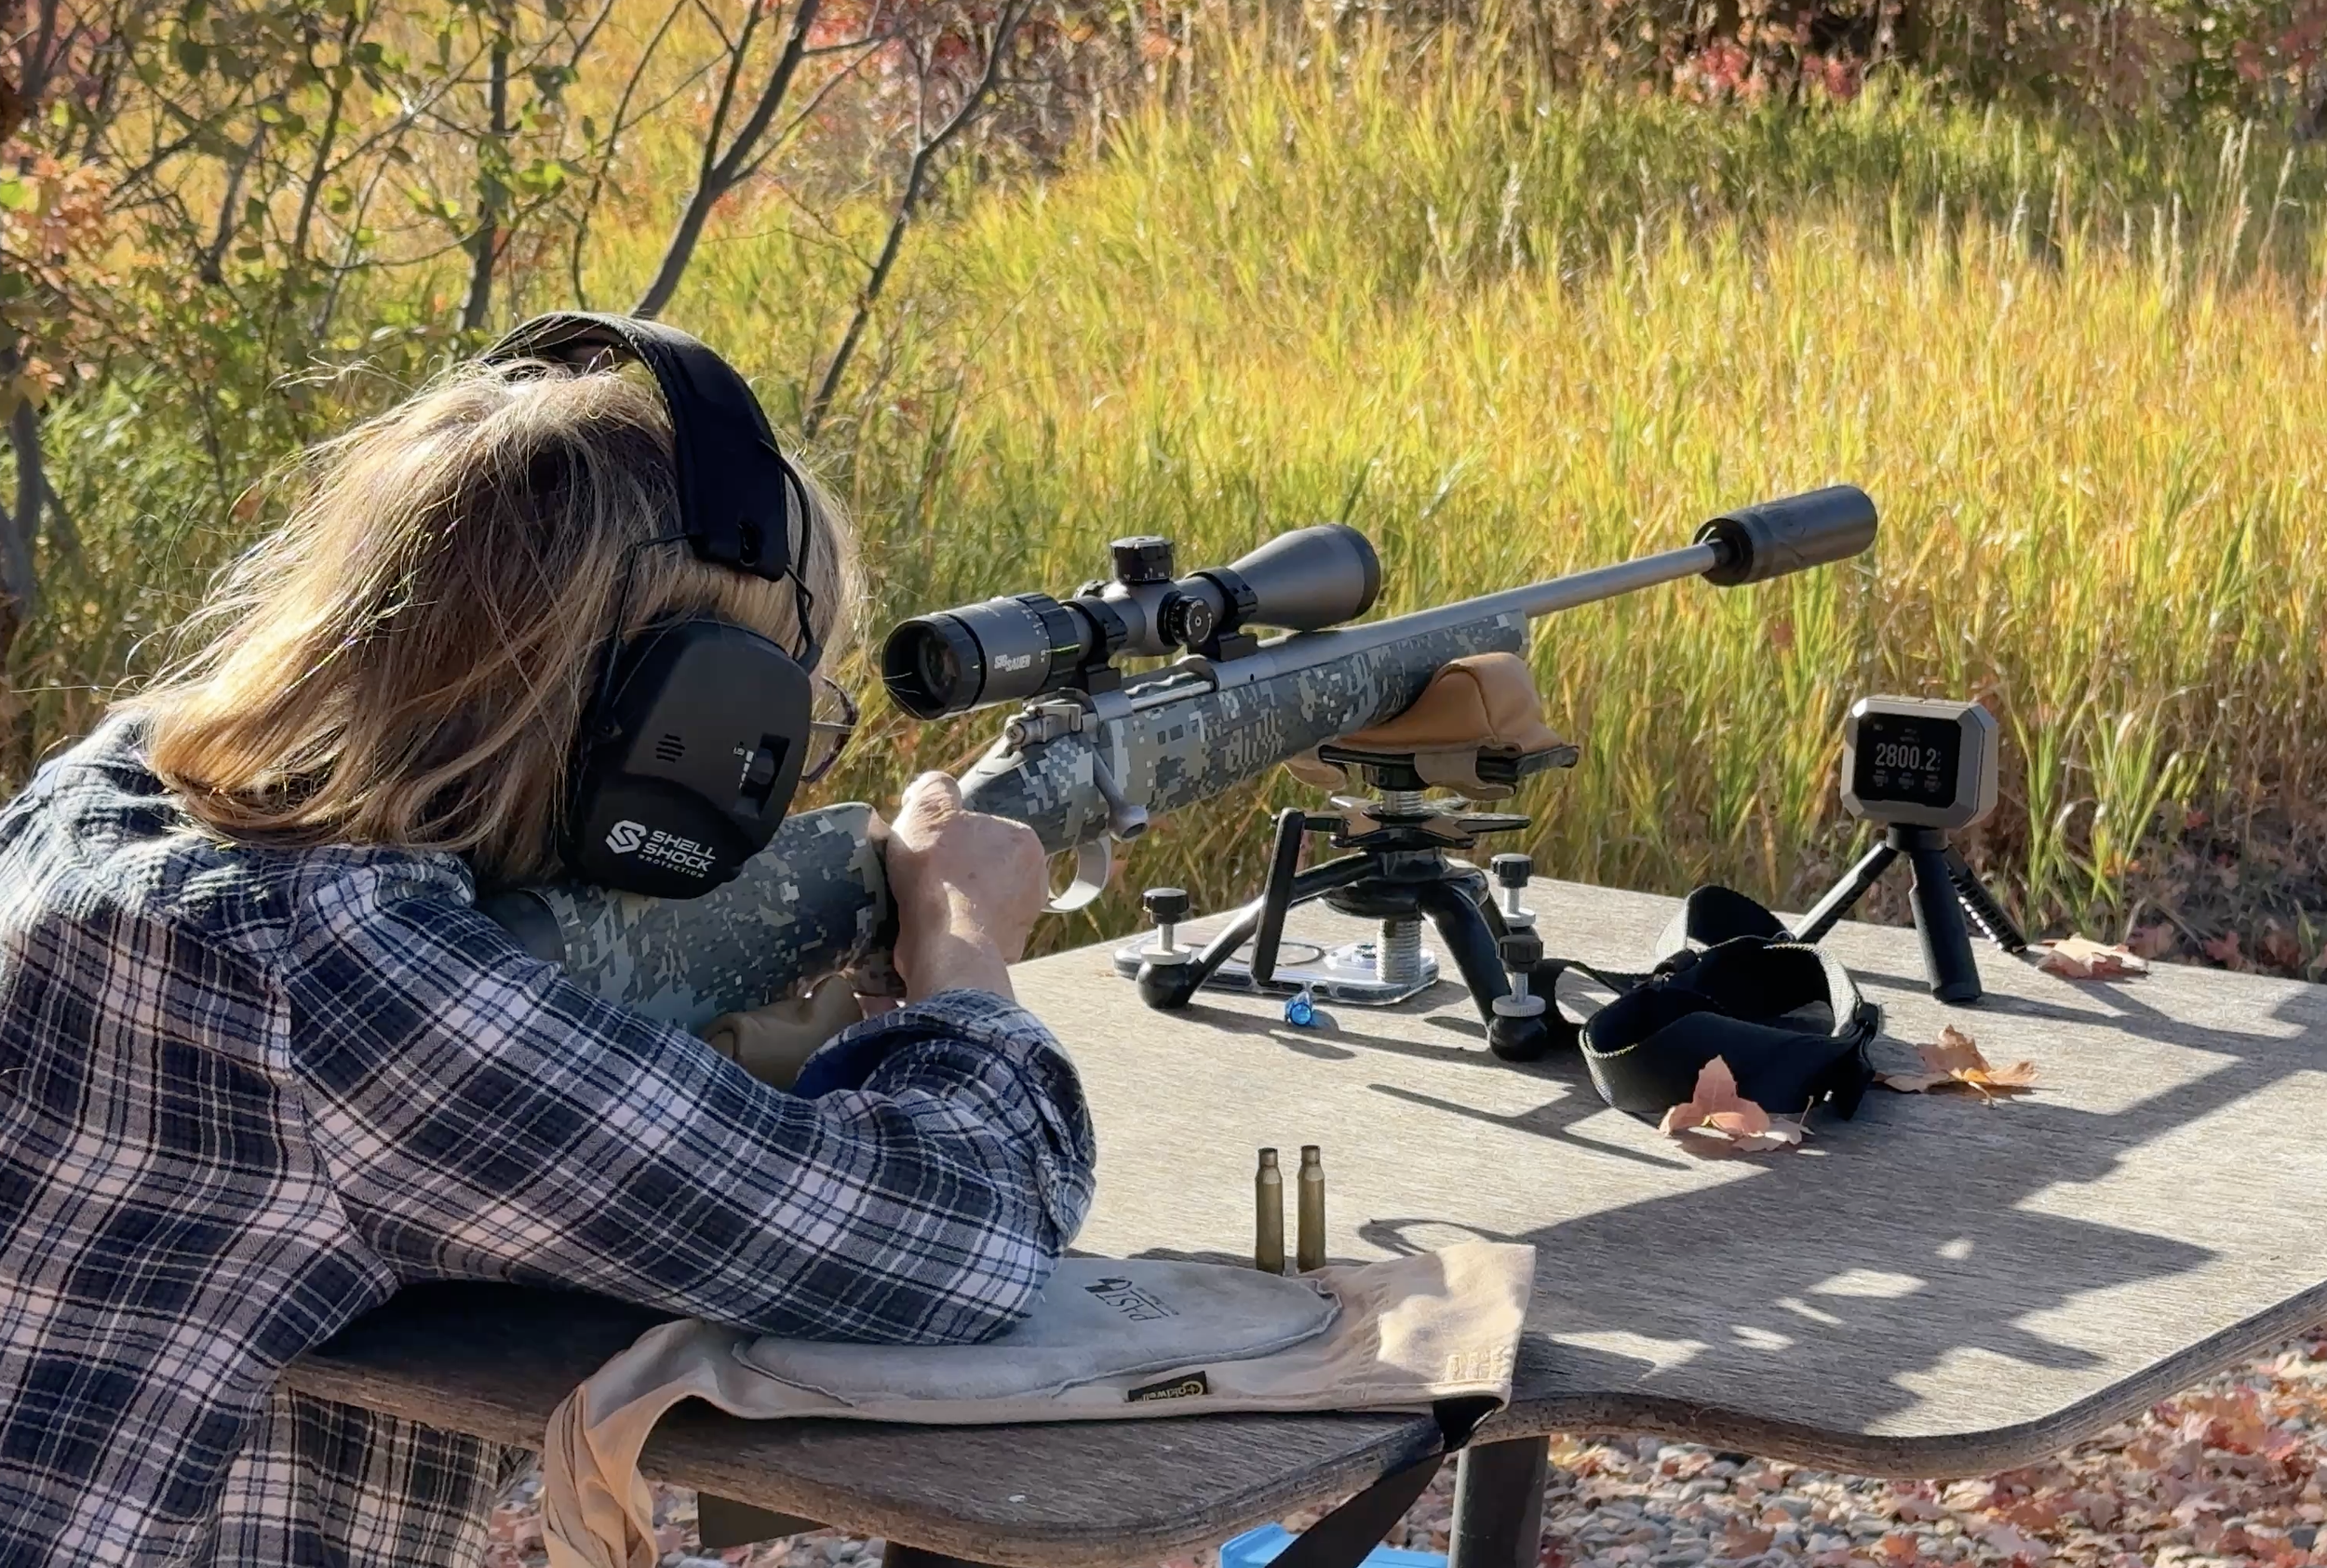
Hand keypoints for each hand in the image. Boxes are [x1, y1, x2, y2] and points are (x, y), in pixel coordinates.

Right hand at [881, 772, 1047, 1001]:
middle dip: (954, 872)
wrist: (947, 944)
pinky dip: (956, 931)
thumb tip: (935, 787)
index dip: (946, 838)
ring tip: (926, 907)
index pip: (980, 831)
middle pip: (981, 867)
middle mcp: (1035, 881)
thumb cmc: (940, 874)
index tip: (926, 850)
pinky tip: (935, 930)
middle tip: (924, 879)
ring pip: (978, 902)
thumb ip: (936, 788)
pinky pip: (974, 934)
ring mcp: (1023, 920)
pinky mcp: (1007, 952)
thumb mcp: (930, 810)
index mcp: (1025, 842)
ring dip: (954, 903)